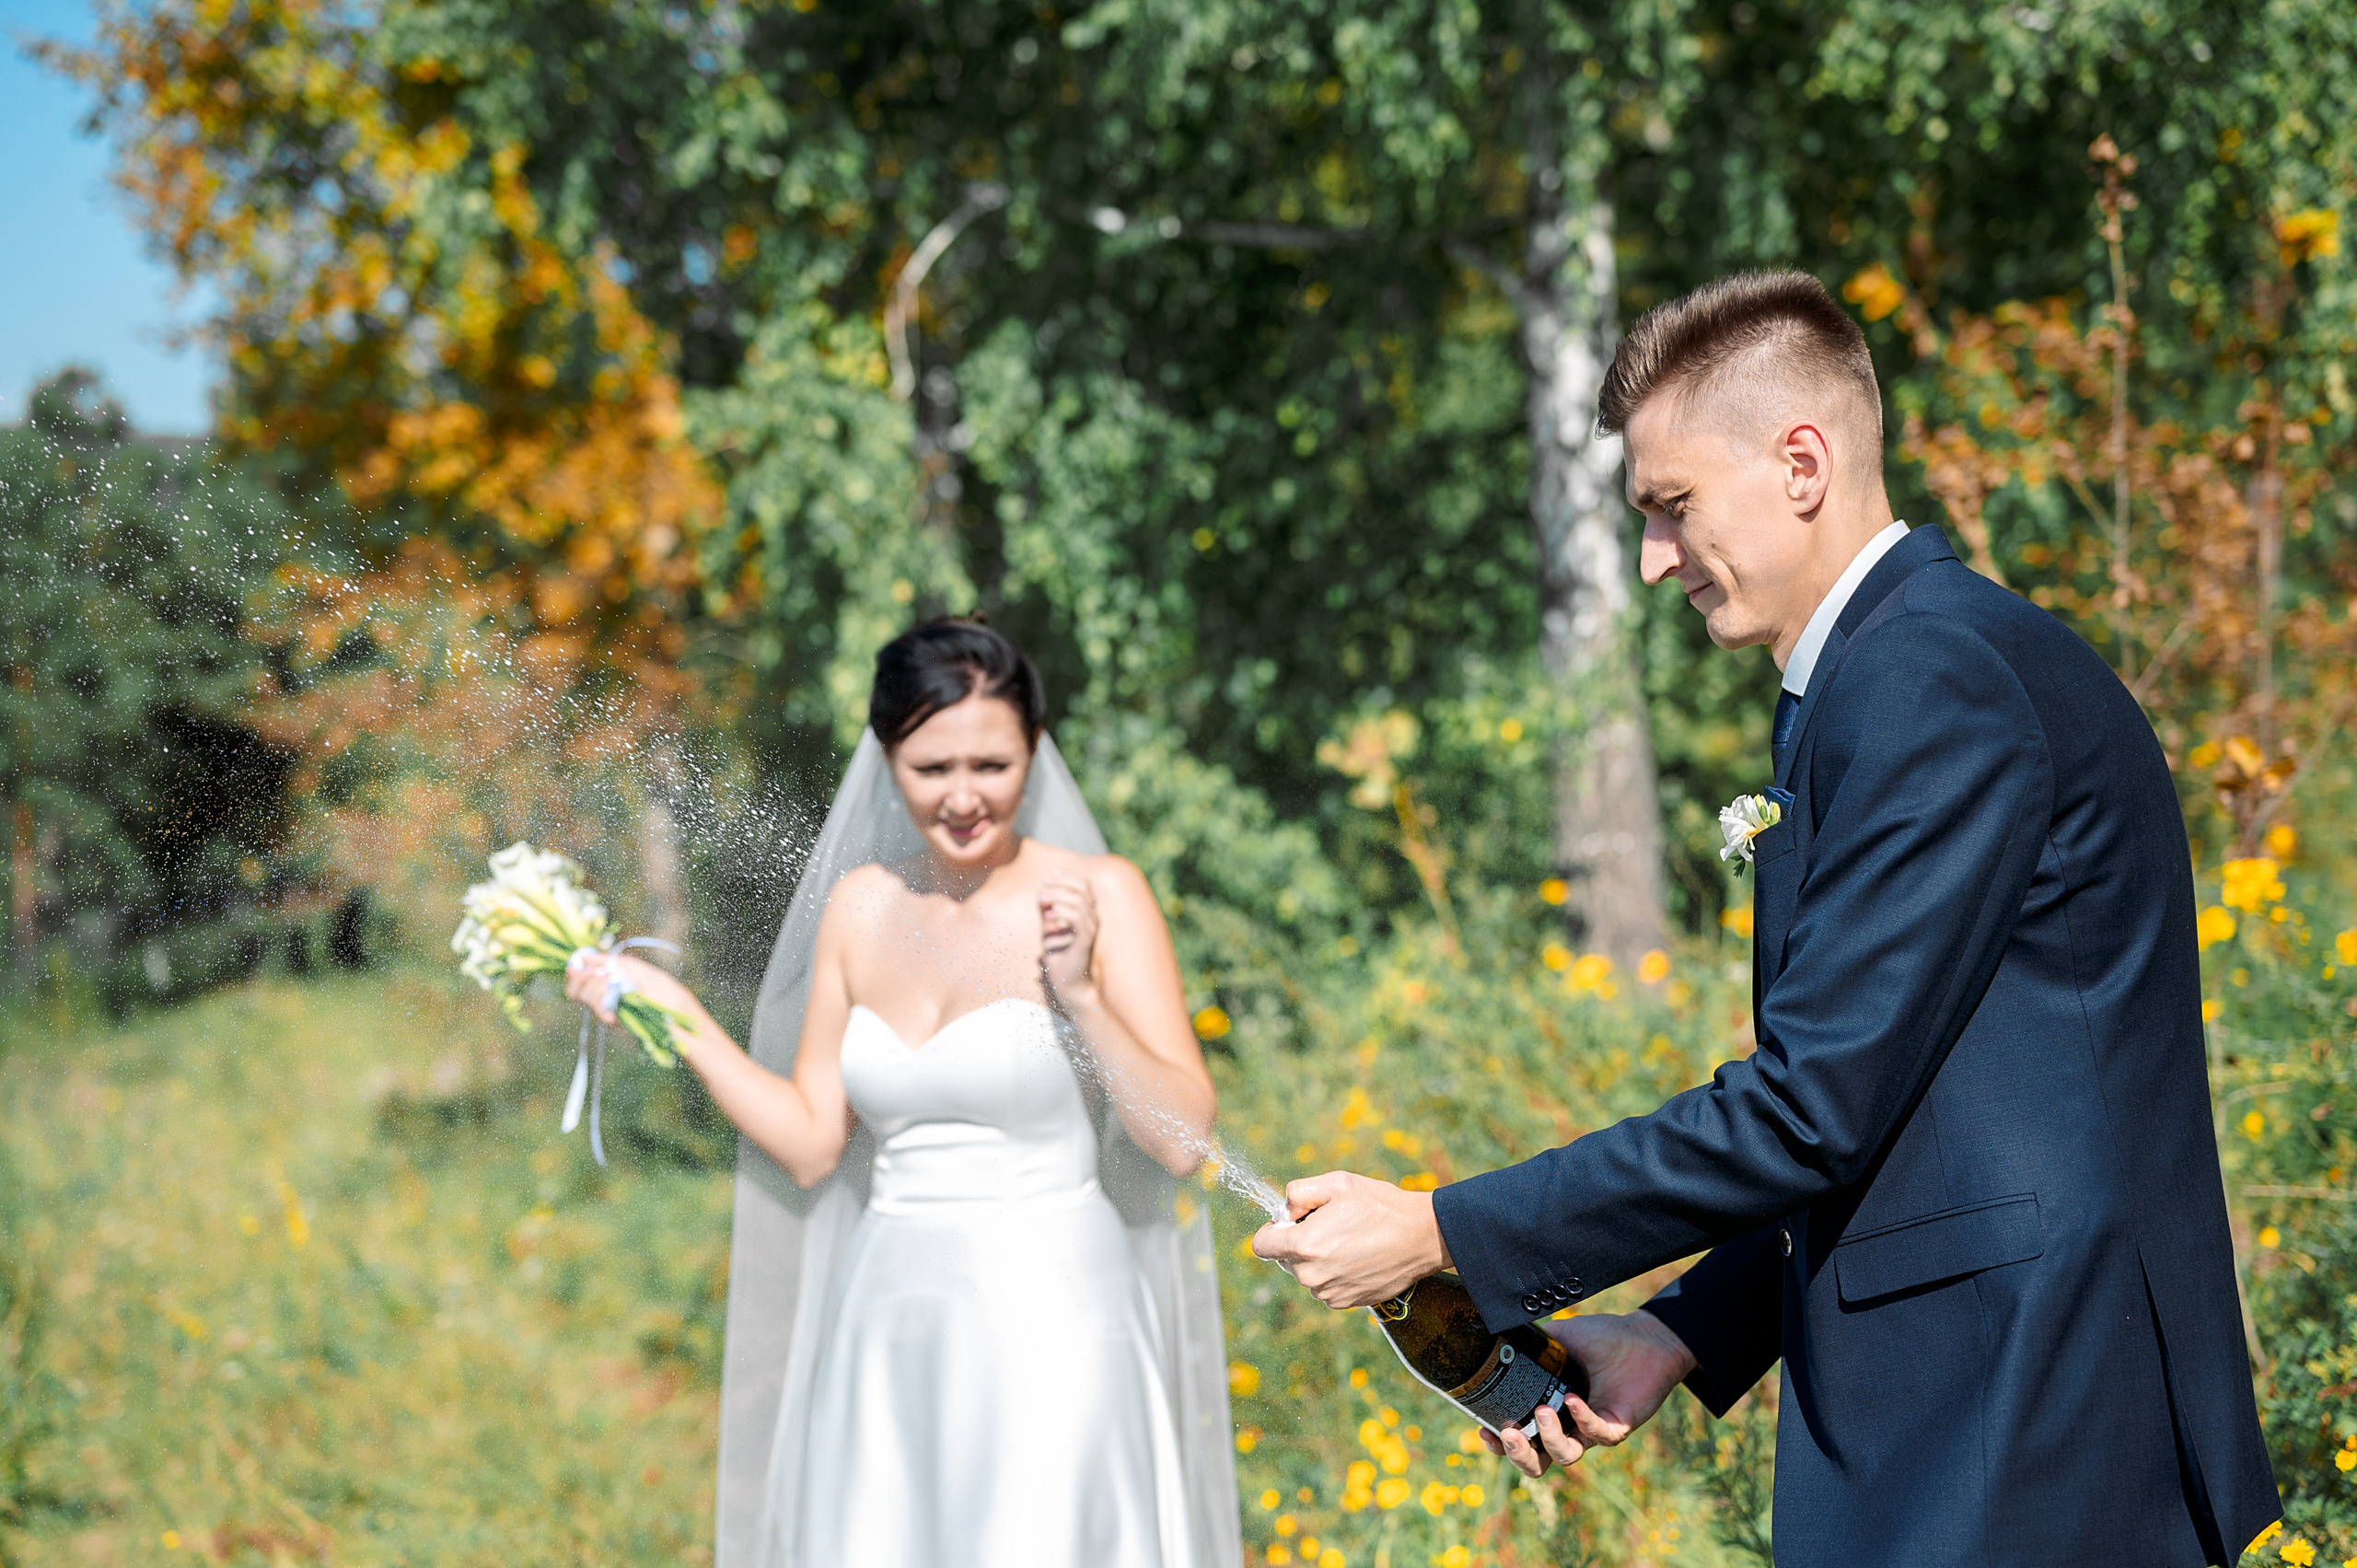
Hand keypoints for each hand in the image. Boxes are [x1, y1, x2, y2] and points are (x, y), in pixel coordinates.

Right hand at [562, 951, 695, 1028]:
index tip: (576, 964)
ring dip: (592, 984)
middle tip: (595, 971)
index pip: (579, 983)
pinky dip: (601, 996)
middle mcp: (604, 1000)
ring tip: (610, 976)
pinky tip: (613, 986)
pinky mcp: (617, 1022)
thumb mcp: (633, 967)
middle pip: (575, 992)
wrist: (678, 1005)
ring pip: (583, 999)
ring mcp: (609, 1011)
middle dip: (580, 978)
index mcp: (606, 986)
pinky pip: (598, 1011)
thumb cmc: (660, 985)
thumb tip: (583, 957)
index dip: (573, 974)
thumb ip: (608, 961)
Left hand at [1038, 870, 1099, 998]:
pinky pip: (1079, 919)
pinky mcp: (1086, 941)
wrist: (1067, 985)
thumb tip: (1040, 893)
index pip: (1084, 885)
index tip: (1048, 877)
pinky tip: (1049, 918)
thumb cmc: (1060, 958)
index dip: (1067, 877)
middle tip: (1043, 888)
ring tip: (1043, 900)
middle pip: (1083, 888)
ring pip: (1080, 901)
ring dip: (1058, 896)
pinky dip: (1063, 913)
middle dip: (1061, 883)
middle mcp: (1092, 919)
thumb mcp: (1049, 930)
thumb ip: (1046, 912)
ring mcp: (1091, 929)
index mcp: (1086, 913)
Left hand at [1249, 1171, 1451, 1307]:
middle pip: (1285, 1258)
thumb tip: (1283, 1210)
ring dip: (1318, 1258)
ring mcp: (1329, 1293)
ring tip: (1349, 1239)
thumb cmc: (1380, 1206)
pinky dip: (1335, 1273)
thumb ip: (1298, 1192)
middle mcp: (1311, 1275)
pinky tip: (1358, 1257)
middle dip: (1299, 1241)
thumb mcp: (1337, 1183)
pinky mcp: (1345, 1303)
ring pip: (1306, 1273)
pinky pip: (1326, 1286)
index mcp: (1304, 1245)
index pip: (1261, 1246)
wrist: (1421, 1238)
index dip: (1272, 1229)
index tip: (1293, 1221)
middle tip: (1330, 1224)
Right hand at [1481, 1310, 1696, 1478]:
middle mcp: (1568, 1426)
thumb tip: (1496, 1332)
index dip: (1500, 1444)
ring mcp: (1592, 1430)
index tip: (1484, 1429)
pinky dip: (1581, 1418)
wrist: (1643, 1337)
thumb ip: (1532, 1342)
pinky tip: (1571, 1398)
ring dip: (1549, 1438)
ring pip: (1566, 1456)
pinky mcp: (1617, 1427)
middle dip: (1519, 1456)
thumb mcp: (1559, 1337)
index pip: (1521, 1439)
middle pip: (1538, 1463)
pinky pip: (1596, 1433)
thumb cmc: (1602, 1338)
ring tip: (1542, 1411)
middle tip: (1508, 1435)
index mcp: (1549, 1409)